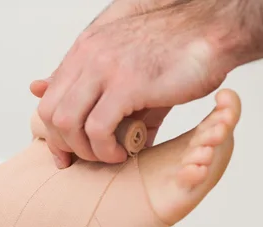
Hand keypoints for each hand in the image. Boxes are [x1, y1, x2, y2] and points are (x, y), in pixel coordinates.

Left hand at [33, 0, 232, 167]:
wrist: (213, 30)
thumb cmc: (177, 51)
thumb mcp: (130, 70)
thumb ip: (106, 97)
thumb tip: (96, 135)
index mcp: (85, 50)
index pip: (49, 98)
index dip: (53, 132)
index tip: (65, 154)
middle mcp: (88, 56)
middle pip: (50, 113)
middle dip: (64, 145)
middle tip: (86, 160)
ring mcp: (105, 69)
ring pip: (67, 122)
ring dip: (85, 150)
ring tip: (110, 156)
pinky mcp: (127, 85)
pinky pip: (97, 129)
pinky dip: (105, 149)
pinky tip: (123, 152)